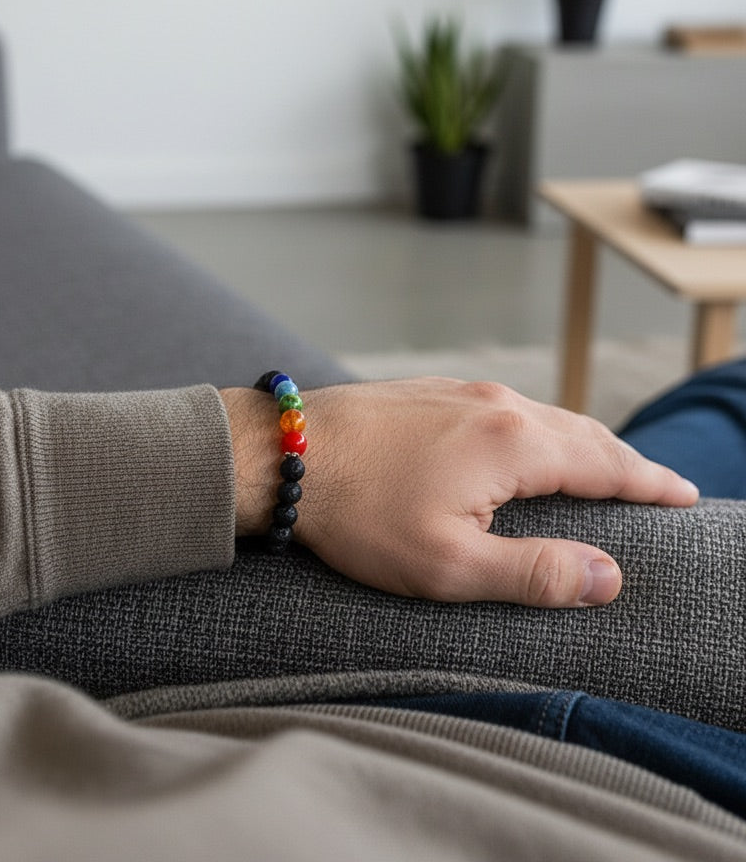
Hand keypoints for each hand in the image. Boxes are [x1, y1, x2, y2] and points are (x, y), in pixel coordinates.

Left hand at [222, 378, 697, 607]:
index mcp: (513, 443)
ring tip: (606, 468)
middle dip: (626, 462)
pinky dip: (539, 430)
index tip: (684, 496)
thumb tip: (607, 577)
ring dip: (583, 443)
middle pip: (583, 434)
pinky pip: (508, 409)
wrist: (283, 452)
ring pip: (545, 417)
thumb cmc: (360, 514)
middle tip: (659, 486)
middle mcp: (498, 405)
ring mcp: (463, 392)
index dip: (650, 484)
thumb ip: (535, 572)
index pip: (606, 464)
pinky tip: (530, 446)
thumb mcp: (450, 565)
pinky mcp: (434, 392)